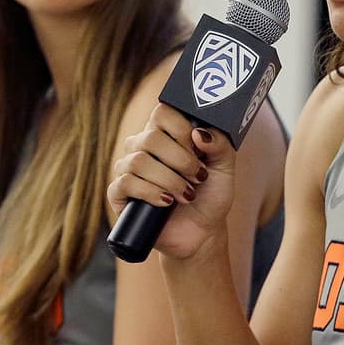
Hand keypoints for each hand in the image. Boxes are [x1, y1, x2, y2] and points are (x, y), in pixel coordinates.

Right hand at [109, 103, 237, 260]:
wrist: (201, 232)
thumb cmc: (210, 195)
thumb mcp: (224, 168)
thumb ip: (220, 146)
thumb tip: (199, 133)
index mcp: (166, 134)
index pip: (162, 112)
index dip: (181, 128)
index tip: (198, 148)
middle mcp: (143, 146)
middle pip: (151, 138)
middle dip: (181, 160)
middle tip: (198, 177)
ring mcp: (128, 169)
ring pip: (139, 162)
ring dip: (169, 180)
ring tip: (187, 195)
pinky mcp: (119, 193)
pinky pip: (125, 183)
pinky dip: (150, 193)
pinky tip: (166, 202)